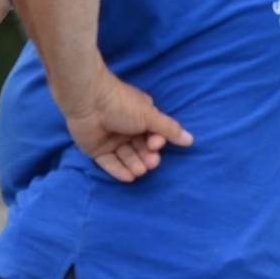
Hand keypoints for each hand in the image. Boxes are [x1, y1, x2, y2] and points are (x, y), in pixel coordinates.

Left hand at [64, 68, 192, 181]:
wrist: (89, 101)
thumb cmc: (122, 104)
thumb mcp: (150, 116)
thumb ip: (169, 129)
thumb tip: (190, 140)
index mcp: (139, 117)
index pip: (152, 135)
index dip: (155, 143)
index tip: (156, 145)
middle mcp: (126, 129)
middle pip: (140, 149)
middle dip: (146, 157)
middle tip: (150, 163)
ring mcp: (110, 140)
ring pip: (126, 157)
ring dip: (134, 165)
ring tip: (140, 171)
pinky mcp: (96, 149)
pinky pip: (109, 163)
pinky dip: (119, 170)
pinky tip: (129, 177)